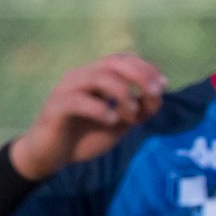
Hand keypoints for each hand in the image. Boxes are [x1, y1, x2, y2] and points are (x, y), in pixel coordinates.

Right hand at [9, 53, 165, 179]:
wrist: (51, 156)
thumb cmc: (85, 136)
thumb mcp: (119, 123)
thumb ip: (137, 110)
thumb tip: (156, 97)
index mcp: (95, 77)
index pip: (122, 59)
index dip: (145, 68)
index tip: (163, 85)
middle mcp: (80, 77)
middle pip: (113, 63)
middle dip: (139, 75)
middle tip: (154, 94)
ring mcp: (65, 90)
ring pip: (98, 77)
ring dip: (122, 94)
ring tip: (132, 114)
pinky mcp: (55, 108)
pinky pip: (78, 100)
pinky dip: (100, 109)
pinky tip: (112, 120)